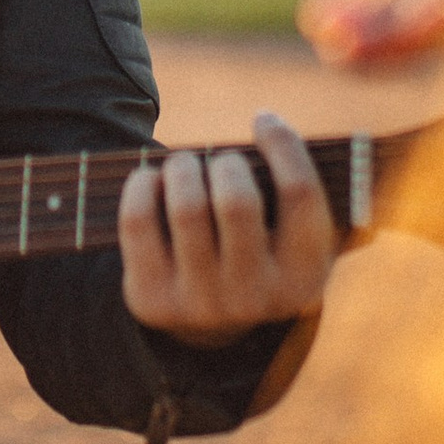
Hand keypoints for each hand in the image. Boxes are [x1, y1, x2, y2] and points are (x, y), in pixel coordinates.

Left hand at [119, 112, 332, 348]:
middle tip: (219, 159)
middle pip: (237, 200)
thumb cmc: (255, 249)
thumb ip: (299, 189)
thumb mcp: (292, 237)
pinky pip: (139, 222)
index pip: (300, 194)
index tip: (263, 120)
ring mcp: (201, 303)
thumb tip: (272, 124)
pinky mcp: (152, 299)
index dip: (282, 144)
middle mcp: (255, 297)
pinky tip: (151, 179)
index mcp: (304, 277)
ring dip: (183, 167)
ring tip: (185, 164)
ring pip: (187, 208)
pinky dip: (142, 184)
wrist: (208, 323)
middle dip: (225, 162)